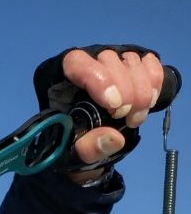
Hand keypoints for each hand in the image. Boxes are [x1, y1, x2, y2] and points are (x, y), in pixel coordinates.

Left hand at [34, 44, 165, 181]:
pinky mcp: (132, 66)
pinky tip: (149, 103)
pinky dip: (154, 82)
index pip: (75, 62)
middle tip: (125, 117)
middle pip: (108, 59)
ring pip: (131, 60)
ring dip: (141, 91)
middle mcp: (86, 64)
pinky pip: (149, 63)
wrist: (91, 143)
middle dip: (125, 90)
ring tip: (134, 119)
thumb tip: (114, 139)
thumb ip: (88, 147)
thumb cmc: (73, 144)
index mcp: (59, 81)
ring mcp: (111, 63)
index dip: (98, 78)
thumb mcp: (74, 154)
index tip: (113, 104)